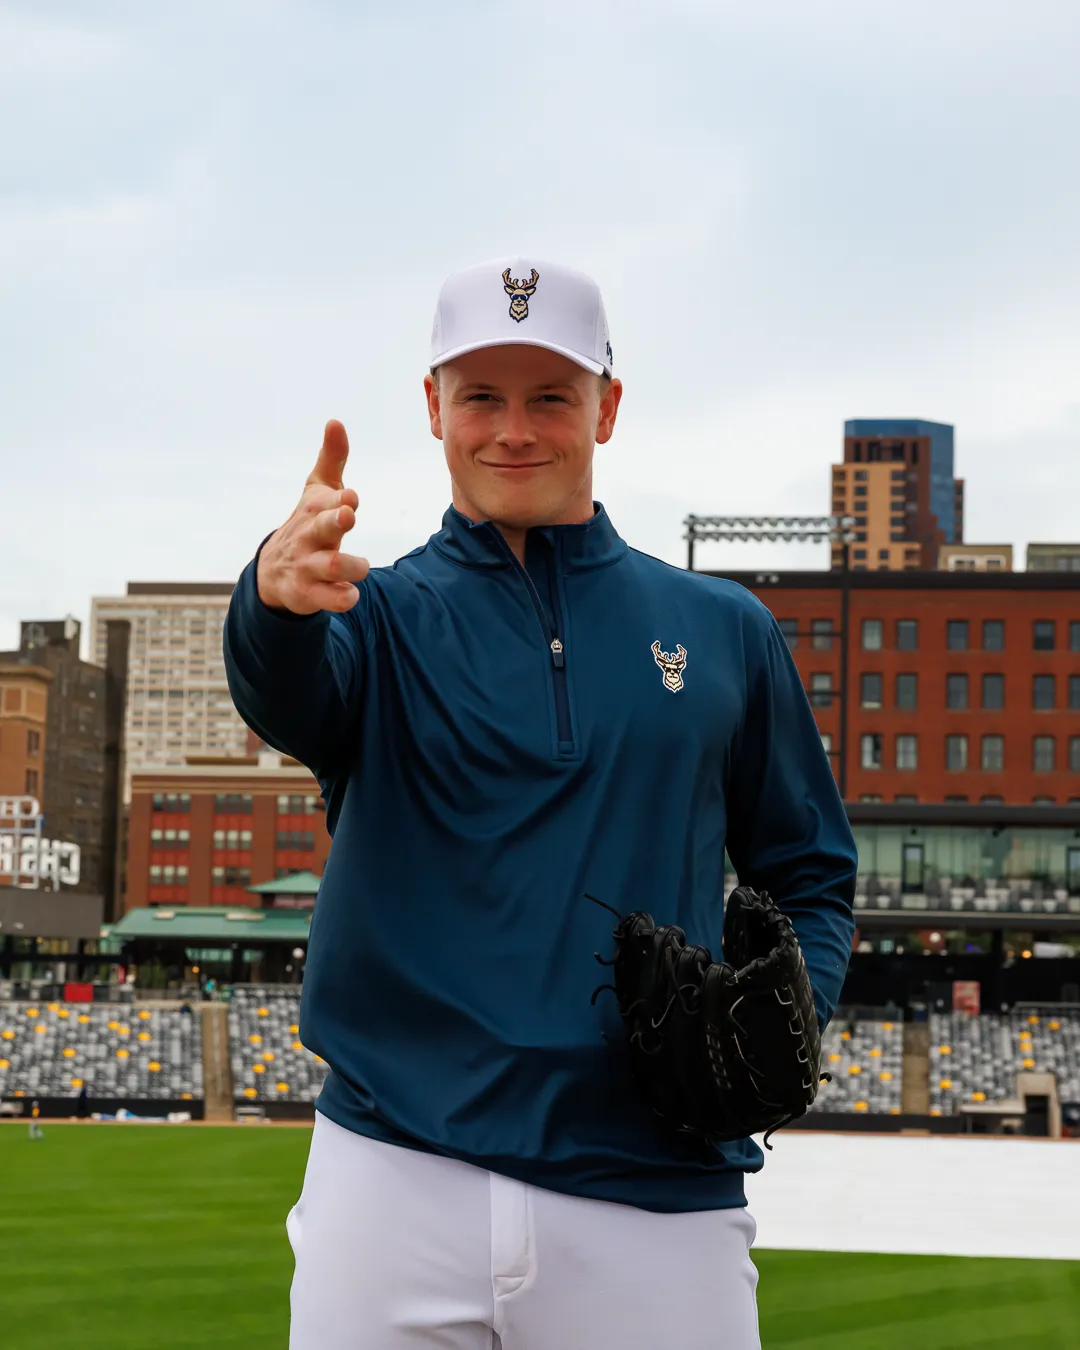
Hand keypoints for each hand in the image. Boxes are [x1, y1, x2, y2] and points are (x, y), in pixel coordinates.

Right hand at [256, 420, 369, 614]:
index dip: (340, 499)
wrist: (275, 571)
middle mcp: (310, 538)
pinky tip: (351, 595)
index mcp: (315, 511)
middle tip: (348, 516)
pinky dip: (341, 598)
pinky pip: (329, 599)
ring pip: (332, 567)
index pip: (327, 501)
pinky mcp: (309, 594)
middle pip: (323, 528)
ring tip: (361, 567)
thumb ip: (332, 458)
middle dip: (336, 521)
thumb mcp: (317, 490)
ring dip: (352, 566)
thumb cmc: (309, 523)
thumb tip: (335, 421)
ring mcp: (308, 567)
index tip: (350, 497)